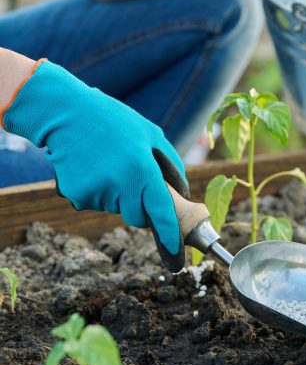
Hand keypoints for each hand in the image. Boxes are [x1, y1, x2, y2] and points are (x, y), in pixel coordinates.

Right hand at [2, 60, 187, 272]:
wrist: (66, 113)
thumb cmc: (115, 122)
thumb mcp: (151, 134)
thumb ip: (171, 166)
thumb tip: (180, 194)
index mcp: (142, 169)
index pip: (161, 211)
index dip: (170, 234)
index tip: (176, 251)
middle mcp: (120, 184)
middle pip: (137, 218)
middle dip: (139, 207)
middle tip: (131, 179)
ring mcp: (97, 192)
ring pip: (115, 209)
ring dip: (117, 195)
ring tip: (107, 164)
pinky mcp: (77, 195)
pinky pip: (95, 203)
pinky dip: (97, 192)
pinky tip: (91, 168)